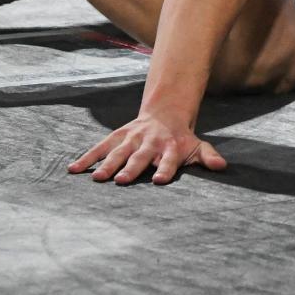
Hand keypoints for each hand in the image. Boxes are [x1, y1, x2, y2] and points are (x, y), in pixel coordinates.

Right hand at [69, 113, 227, 185]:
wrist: (165, 113)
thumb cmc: (180, 139)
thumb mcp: (197, 146)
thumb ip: (207, 156)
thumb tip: (222, 166)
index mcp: (170, 148)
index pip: (168, 161)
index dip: (165, 169)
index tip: (159, 180)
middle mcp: (149, 143)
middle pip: (140, 157)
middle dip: (131, 168)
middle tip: (122, 181)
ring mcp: (132, 139)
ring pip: (118, 152)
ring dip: (108, 164)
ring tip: (97, 178)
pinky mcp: (117, 137)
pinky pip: (100, 148)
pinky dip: (87, 157)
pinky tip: (73, 169)